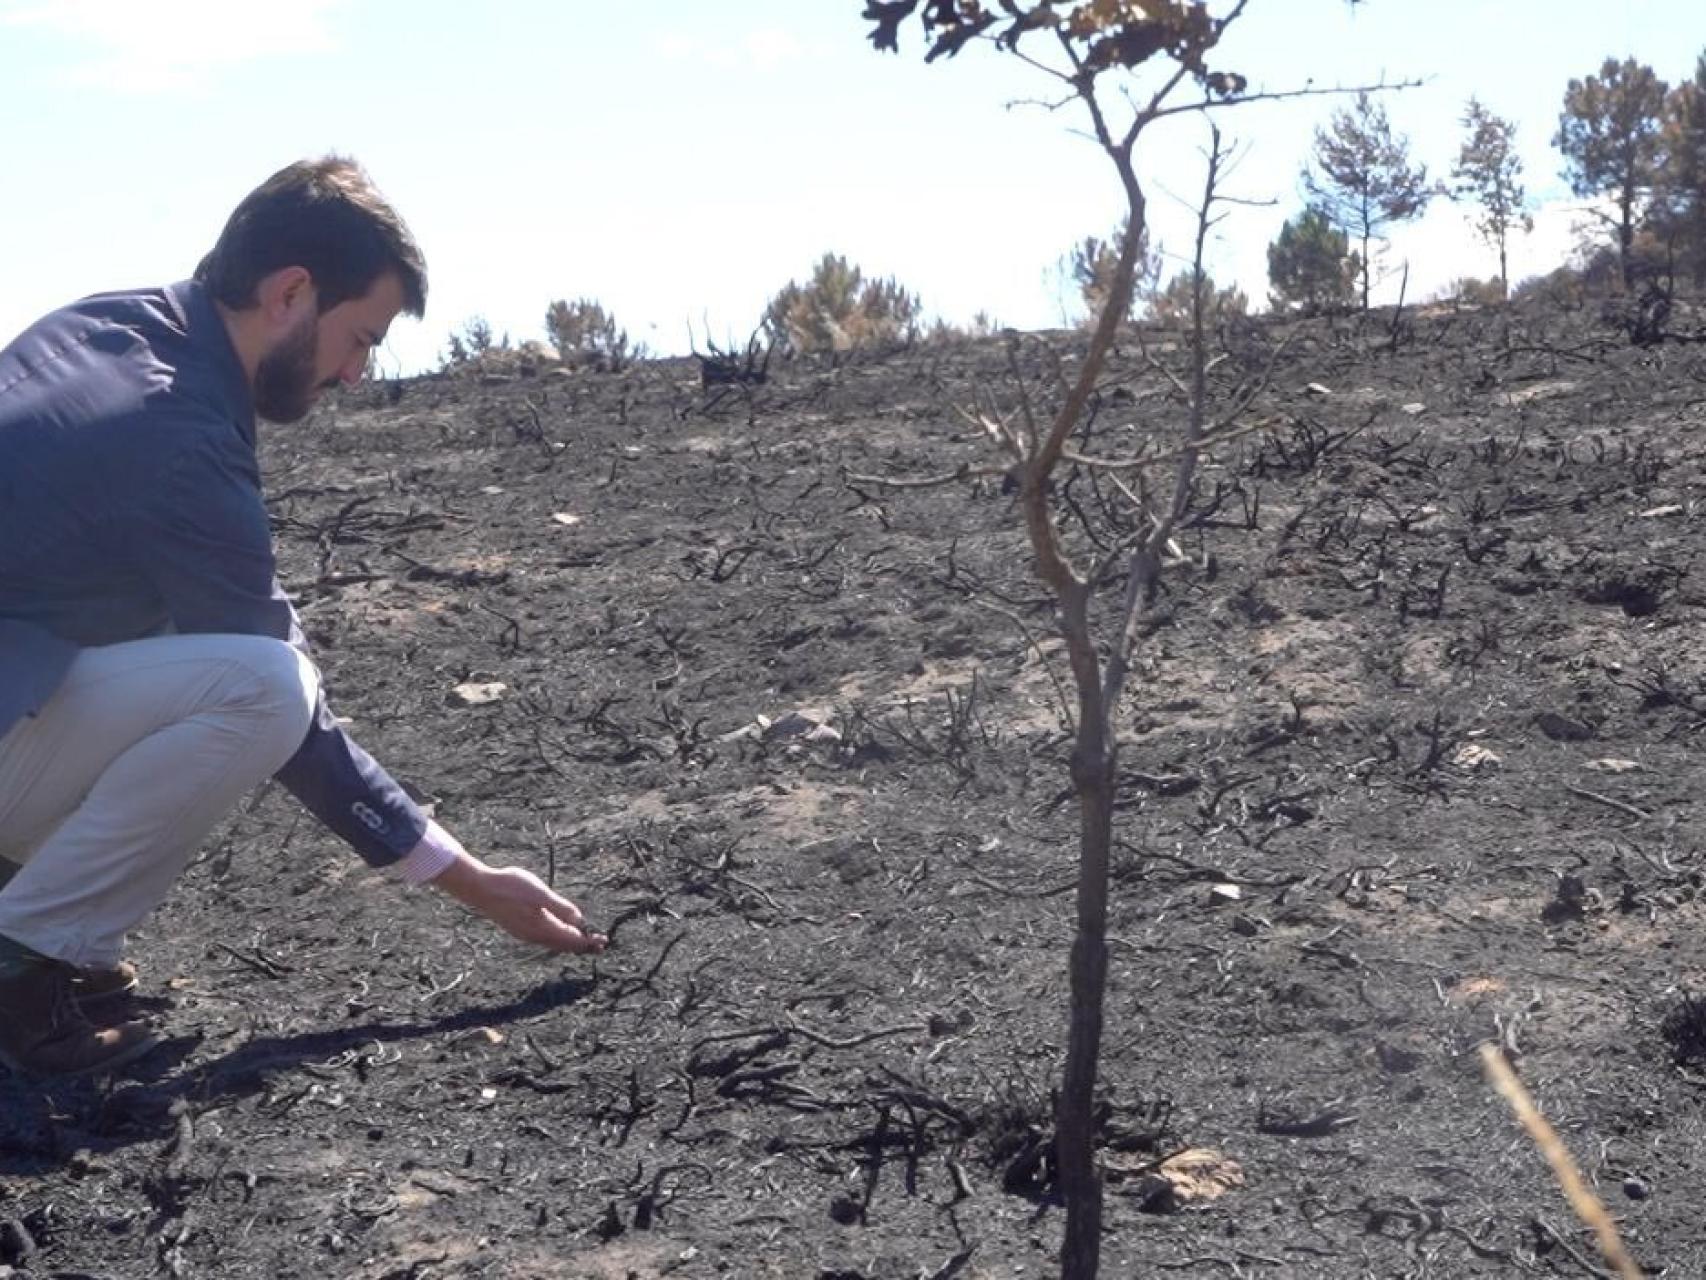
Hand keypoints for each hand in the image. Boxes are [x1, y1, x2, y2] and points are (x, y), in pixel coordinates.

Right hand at [433, 854, 606, 953]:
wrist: (480, 888)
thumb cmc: (510, 887)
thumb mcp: (539, 894)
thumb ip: (560, 907)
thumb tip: (579, 920)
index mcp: (542, 928)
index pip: (571, 940)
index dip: (589, 941)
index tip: (604, 940)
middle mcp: (534, 936)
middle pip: (563, 945)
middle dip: (582, 944)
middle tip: (600, 943)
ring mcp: (525, 934)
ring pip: (553, 943)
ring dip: (570, 942)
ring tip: (583, 940)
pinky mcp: (518, 928)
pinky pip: (543, 938)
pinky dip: (556, 937)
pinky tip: (558, 931)